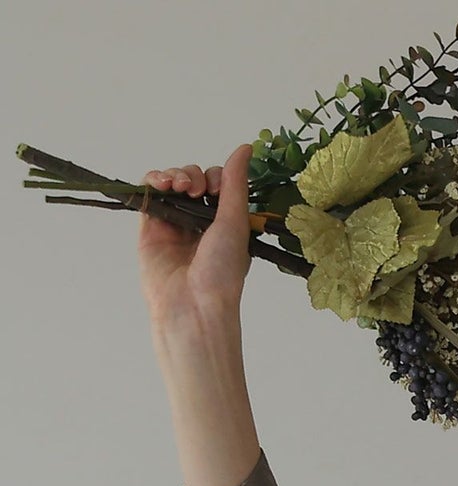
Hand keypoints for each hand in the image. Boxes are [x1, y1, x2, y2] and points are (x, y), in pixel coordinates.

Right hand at [137, 142, 253, 333]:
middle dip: (194, 175)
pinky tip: (161, 182)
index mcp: (225, 224)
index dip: (218, 178)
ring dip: (175, 175)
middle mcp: (200, 222)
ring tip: (179, 186)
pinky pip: (149, 192)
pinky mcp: (151, 226)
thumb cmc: (221, 272)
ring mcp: (174, 223)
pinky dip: (154, 179)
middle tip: (196, 190)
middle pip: (194, 179)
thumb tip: (245, 146)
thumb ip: (236, 184)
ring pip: (171, 182)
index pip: (220, 184)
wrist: (192, 305)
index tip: (218, 190)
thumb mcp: (236, 223)